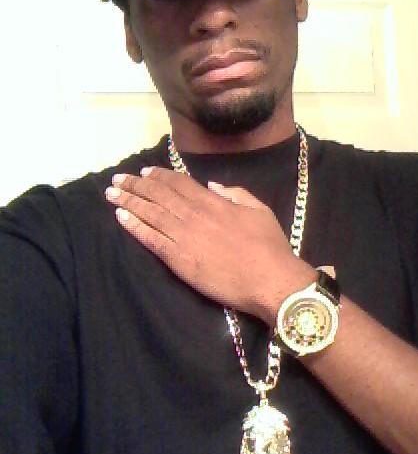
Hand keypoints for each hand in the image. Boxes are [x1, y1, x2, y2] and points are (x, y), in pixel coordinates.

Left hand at [105, 167, 315, 323]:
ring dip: (129, 201)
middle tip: (118, 179)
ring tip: (112, 194)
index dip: (159, 176)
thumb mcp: (259, 210)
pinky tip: (121, 217)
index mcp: (214, 202)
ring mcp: (184, 237)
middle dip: (136, 185)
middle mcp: (194, 215)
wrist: (270, 280)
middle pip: (159, 195)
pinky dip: (135, 226)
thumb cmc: (269, 246)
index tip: (144, 172)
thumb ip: (236, 194)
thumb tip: (212, 185)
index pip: (179, 183)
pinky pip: (151, 239)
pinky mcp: (178, 260)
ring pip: (150, 213)